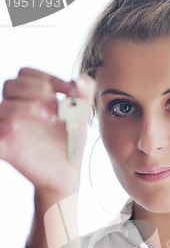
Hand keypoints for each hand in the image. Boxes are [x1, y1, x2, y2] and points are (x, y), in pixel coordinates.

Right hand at [0, 68, 95, 200]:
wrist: (67, 173)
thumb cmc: (69, 142)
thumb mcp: (81, 116)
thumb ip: (84, 94)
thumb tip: (79, 80)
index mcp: (31, 98)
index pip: (26, 74)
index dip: (47, 77)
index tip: (69, 90)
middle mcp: (17, 109)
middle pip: (11, 85)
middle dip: (36, 89)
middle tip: (58, 106)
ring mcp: (9, 128)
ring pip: (3, 107)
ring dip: (26, 107)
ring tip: (50, 118)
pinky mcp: (6, 148)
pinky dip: (1, 127)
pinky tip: (15, 128)